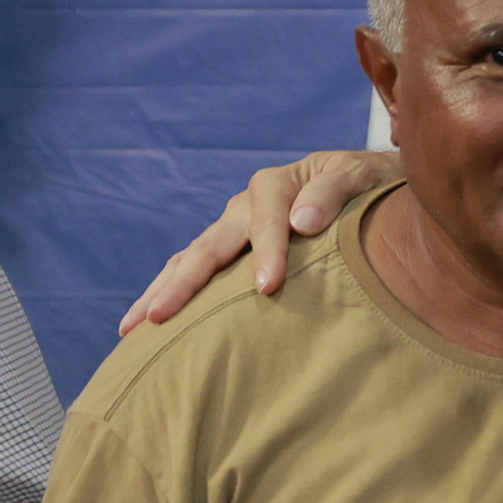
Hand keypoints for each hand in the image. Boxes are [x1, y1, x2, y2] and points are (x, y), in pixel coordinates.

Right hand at [119, 150, 396, 333]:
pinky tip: (152, 322)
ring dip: (161, 292)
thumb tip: (301, 223)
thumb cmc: (368, 183)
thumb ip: (332, 193)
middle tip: (158, 318)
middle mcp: (244, 207)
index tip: (267, 287)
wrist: (369, 182)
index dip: (266, 254)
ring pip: (190, 260)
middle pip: (207, 247)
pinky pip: (198, 269)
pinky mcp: (233, 247)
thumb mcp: (359, 175)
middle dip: (181, 284)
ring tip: (133, 327)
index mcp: (274, 186)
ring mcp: (233, 228)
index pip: (265, 224)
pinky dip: (174, 292)